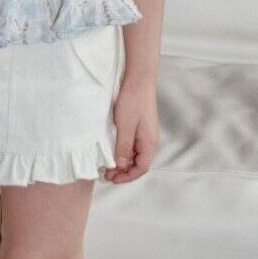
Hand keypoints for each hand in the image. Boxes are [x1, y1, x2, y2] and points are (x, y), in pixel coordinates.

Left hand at [102, 69, 158, 183]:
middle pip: (139, 164)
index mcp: (149, 143)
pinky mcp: (141, 127)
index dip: (127, 177)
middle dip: (124, 171)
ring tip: (109, 164)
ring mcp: (146, 134)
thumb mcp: (125, 127)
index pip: (141, 168)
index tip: (113, 178)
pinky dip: (124, 152)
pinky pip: (134, 146)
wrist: (139, 80)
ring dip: (123, 162)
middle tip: (107, 173)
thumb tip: (121, 166)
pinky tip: (114, 150)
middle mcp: (150, 141)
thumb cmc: (133, 101)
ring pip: (136, 155)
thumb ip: (123, 148)